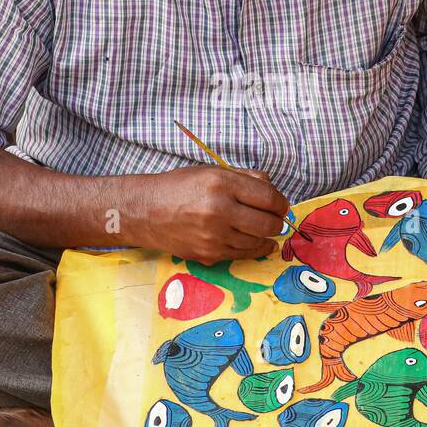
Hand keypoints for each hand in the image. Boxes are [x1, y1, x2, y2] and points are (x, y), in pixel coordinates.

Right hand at [130, 165, 289, 263]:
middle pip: (268, 223)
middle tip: (276, 219)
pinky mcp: (208, 254)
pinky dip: (255, 249)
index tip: (281, 205)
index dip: (281, 203)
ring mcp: (214, 236)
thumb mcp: (211, 171)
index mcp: (221, 184)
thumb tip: (273, 189)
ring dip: (266, 236)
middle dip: (277, 222)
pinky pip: (243, 255)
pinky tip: (260, 244)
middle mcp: (219, 210)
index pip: (268, 198)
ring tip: (264, 229)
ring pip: (257, 241)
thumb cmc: (179, 187)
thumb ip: (245, 178)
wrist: (145, 211)